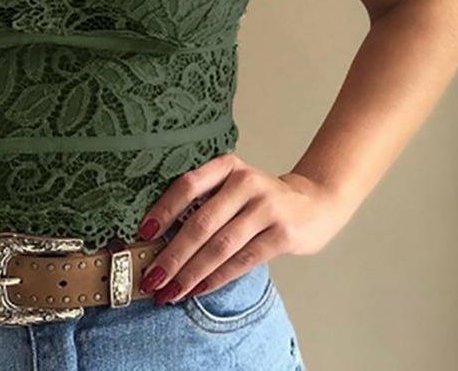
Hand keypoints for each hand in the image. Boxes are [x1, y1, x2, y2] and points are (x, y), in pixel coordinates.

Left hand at [135, 152, 352, 303]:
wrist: (314, 202)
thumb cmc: (260, 198)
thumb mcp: (233, 185)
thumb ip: (204, 200)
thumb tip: (158, 236)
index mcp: (227, 166)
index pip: (188, 185)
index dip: (163, 210)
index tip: (143, 234)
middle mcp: (245, 182)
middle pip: (201, 222)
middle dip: (172, 255)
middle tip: (152, 277)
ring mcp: (266, 208)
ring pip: (220, 246)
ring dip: (191, 272)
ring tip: (170, 290)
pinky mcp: (283, 234)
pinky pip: (242, 261)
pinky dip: (216, 278)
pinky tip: (198, 288)